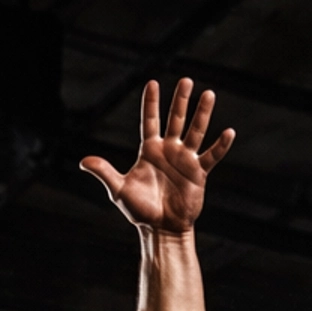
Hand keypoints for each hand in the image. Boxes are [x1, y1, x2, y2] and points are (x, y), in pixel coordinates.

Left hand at [80, 79, 233, 234]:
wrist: (161, 230)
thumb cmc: (139, 210)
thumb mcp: (119, 190)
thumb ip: (105, 172)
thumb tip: (83, 161)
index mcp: (150, 151)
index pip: (149, 121)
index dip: (151, 103)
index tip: (153, 83)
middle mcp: (169, 151)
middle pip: (176, 119)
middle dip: (180, 101)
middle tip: (187, 80)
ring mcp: (185, 160)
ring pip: (195, 132)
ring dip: (202, 114)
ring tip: (209, 94)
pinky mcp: (198, 173)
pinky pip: (211, 156)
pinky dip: (220, 146)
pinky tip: (228, 132)